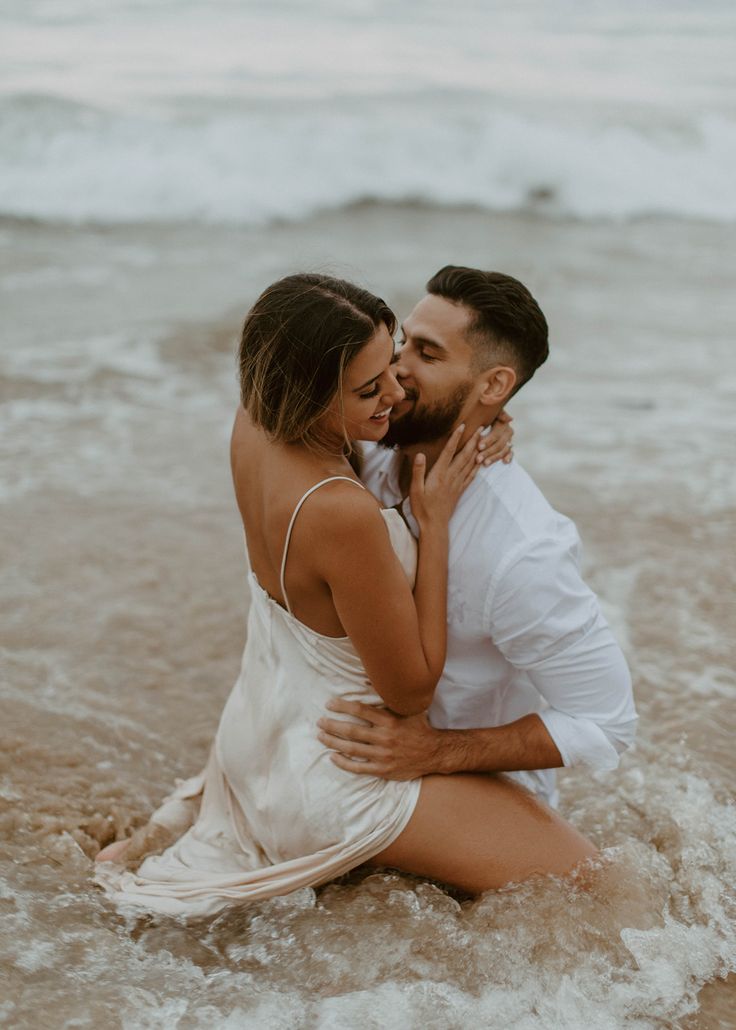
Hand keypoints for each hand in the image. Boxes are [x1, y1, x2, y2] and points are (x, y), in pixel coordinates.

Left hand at [317, 698, 444, 779]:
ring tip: (321, 736)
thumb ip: (391, 696)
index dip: (342, 706)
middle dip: (332, 725)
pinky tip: (333, 756)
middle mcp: (385, 737)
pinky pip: (358, 768)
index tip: (329, 704)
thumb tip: (372, 680)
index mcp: (390, 720)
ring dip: (333, 742)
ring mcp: (383, 755)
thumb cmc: (418, 727)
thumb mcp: (408, 709)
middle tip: (319, 721)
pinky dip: (343, 763)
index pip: (360, 710)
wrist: (434, 753)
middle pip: (351, 730)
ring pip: (351, 748)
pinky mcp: (382, 769)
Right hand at [409, 423, 481, 529]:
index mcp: (439, 474)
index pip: (449, 452)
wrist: (435, 525)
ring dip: (477, 450)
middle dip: (473, 440)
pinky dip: (477, 466)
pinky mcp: (460, 490)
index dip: (456, 438)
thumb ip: (418, 471)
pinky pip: (471, 475)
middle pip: (464, 455)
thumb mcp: (415, 490)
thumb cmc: (422, 508)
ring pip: (470, 463)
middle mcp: (451, 477)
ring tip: (484, 439)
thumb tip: (420, 454)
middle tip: (481, 428)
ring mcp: (457, 484)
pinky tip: (481, 460)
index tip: (462, 426)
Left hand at [478, 410, 513, 465]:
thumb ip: (498, 414)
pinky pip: (510, 453)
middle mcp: (508, 431)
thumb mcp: (488, 413)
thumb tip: (510, 419)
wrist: (485, 419)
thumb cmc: (483, 415)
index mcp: (502, 423)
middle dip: (488, 452)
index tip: (478, 446)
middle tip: (478, 459)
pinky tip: (505, 462)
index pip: (496, 434)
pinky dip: (509, 457)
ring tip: (485, 464)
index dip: (488, 441)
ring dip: (494, 458)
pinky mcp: (509, 447)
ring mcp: (509, 440)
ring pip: (503, 450)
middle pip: (499, 444)